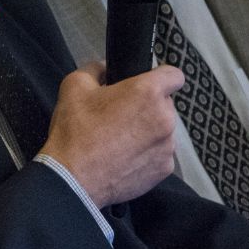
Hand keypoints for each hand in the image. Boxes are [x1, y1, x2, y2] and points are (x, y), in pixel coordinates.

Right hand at [38, 62, 183, 208]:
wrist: (74, 180)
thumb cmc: (75, 133)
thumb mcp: (75, 86)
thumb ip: (95, 69)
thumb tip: (105, 68)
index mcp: (147, 93)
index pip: (174, 75)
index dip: (162, 76)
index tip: (149, 83)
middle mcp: (164, 118)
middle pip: (165, 104)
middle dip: (147, 106)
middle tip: (121, 114)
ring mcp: (167, 146)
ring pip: (163, 130)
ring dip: (148, 131)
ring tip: (120, 139)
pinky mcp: (164, 169)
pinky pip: (160, 153)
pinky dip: (147, 153)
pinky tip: (124, 157)